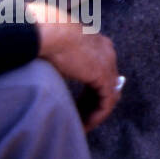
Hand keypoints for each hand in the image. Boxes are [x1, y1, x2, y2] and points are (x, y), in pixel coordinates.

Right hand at [28, 3, 119, 130]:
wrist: (53, 33)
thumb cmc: (50, 38)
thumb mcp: (60, 50)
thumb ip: (66, 62)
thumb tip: (56, 74)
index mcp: (99, 44)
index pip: (101, 72)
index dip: (90, 90)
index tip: (77, 104)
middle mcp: (108, 53)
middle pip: (106, 84)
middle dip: (93, 102)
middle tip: (81, 117)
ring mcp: (108, 64)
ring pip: (109, 95)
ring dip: (96, 112)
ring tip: (83, 125)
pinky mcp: (104, 76)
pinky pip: (107, 102)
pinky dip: (98, 115)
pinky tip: (86, 124)